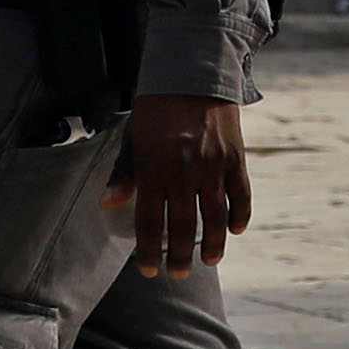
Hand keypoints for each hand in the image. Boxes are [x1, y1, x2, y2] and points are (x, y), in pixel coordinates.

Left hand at [113, 94, 251, 275]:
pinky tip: (234, 231)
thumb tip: (108, 204)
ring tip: (209, 261)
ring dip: (213, 244)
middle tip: (177, 274)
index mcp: (154, 168)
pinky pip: (241, 195)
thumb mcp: (134, 138)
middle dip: (179, 257)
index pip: (150, 221)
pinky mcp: (234, 158)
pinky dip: (239, 216)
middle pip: (183, 226)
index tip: (148, 270)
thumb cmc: (156, 110)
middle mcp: (184, 171)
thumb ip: (124, 173)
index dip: (148, 250)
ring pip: (215, 217)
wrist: (193, 73)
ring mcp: (213, 166)